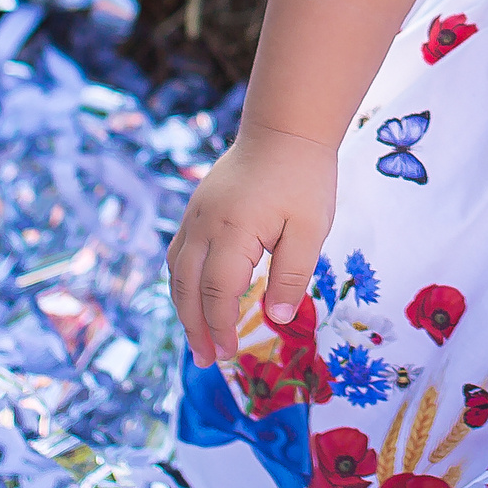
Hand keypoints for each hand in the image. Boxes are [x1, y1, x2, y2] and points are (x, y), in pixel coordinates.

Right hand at [165, 122, 338, 365]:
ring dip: (184, 308)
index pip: (217, 293)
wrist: (285, 127)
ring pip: (177, 271)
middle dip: (195, 327)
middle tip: (207, 360)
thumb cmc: (304, 177)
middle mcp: (204, 225)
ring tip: (198, 337)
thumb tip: (276, 318)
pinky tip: (194, 296)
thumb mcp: (311, 228)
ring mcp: (195, 215)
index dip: (220, 327)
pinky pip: (179, 252)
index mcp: (232, 232)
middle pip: (187, 288)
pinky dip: (183, 281)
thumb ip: (292, 274)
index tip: (228, 355)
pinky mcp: (197, 208)